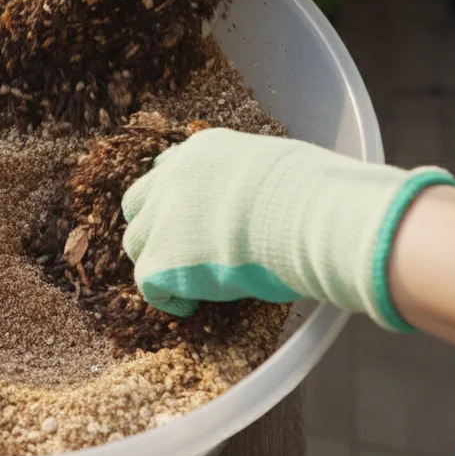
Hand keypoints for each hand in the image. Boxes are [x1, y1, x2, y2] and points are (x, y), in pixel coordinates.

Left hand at [120, 129, 454, 330]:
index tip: (190, 217)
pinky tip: (191, 306)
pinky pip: (149, 285)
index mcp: (205, 149)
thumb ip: (262, 182)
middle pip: (140, 202)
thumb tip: (283, 199)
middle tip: (177, 250)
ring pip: (137, 243)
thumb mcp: (284, 168)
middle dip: (154, 225)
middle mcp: (173, 176)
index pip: (171, 169)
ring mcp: (162, 217)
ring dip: (157, 262)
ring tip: (185, 282)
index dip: (178, 197)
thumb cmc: (317, 195)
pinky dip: (168, 298)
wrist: (310, 219)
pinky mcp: (161, 260)